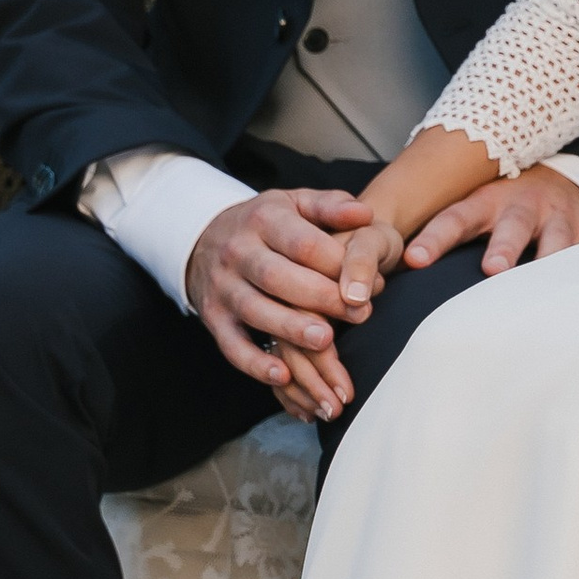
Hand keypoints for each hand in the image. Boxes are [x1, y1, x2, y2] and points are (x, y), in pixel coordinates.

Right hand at [186, 188, 374, 423]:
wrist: (206, 238)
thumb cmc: (269, 224)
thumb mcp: (296, 203)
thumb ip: (331, 206)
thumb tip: (365, 215)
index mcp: (263, 219)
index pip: (302, 242)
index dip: (338, 263)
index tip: (372, 282)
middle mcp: (238, 252)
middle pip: (277, 276)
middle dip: (320, 297)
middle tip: (360, 314)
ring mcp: (222, 286)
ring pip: (254, 310)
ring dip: (290, 328)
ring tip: (326, 341)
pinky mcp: (213, 317)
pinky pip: (230, 344)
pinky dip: (254, 363)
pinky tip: (283, 376)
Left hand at [405, 162, 578, 276]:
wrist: (566, 183)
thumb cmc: (508, 209)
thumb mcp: (479, 209)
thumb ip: (445, 234)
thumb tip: (387, 266)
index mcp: (487, 202)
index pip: (456, 218)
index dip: (436, 237)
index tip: (415, 259)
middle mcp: (524, 205)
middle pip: (511, 226)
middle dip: (503, 247)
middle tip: (492, 269)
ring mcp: (560, 218)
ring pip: (555, 241)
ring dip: (547, 260)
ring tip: (541, 286)